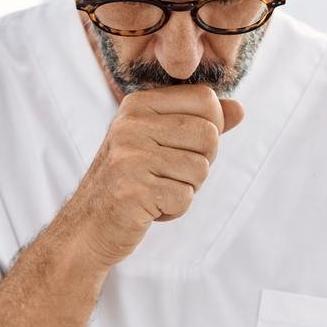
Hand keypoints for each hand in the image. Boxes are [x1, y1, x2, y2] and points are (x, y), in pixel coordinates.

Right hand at [62, 82, 243, 268]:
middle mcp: (131, 125)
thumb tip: (240, 109)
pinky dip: (173, 210)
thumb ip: (199, 123)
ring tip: (155, 192)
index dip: (210, 129)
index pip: (206, 100)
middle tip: (167, 176)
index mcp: (138, 105)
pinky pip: (185, 198)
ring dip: (185, 189)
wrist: (87, 227)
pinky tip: (148, 209)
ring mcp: (130, 157)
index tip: (181, 149)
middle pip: (209, 135)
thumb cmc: (129, 182)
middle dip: (199, 164)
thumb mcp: (160, 143)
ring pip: (200, 169)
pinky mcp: (133, 190)